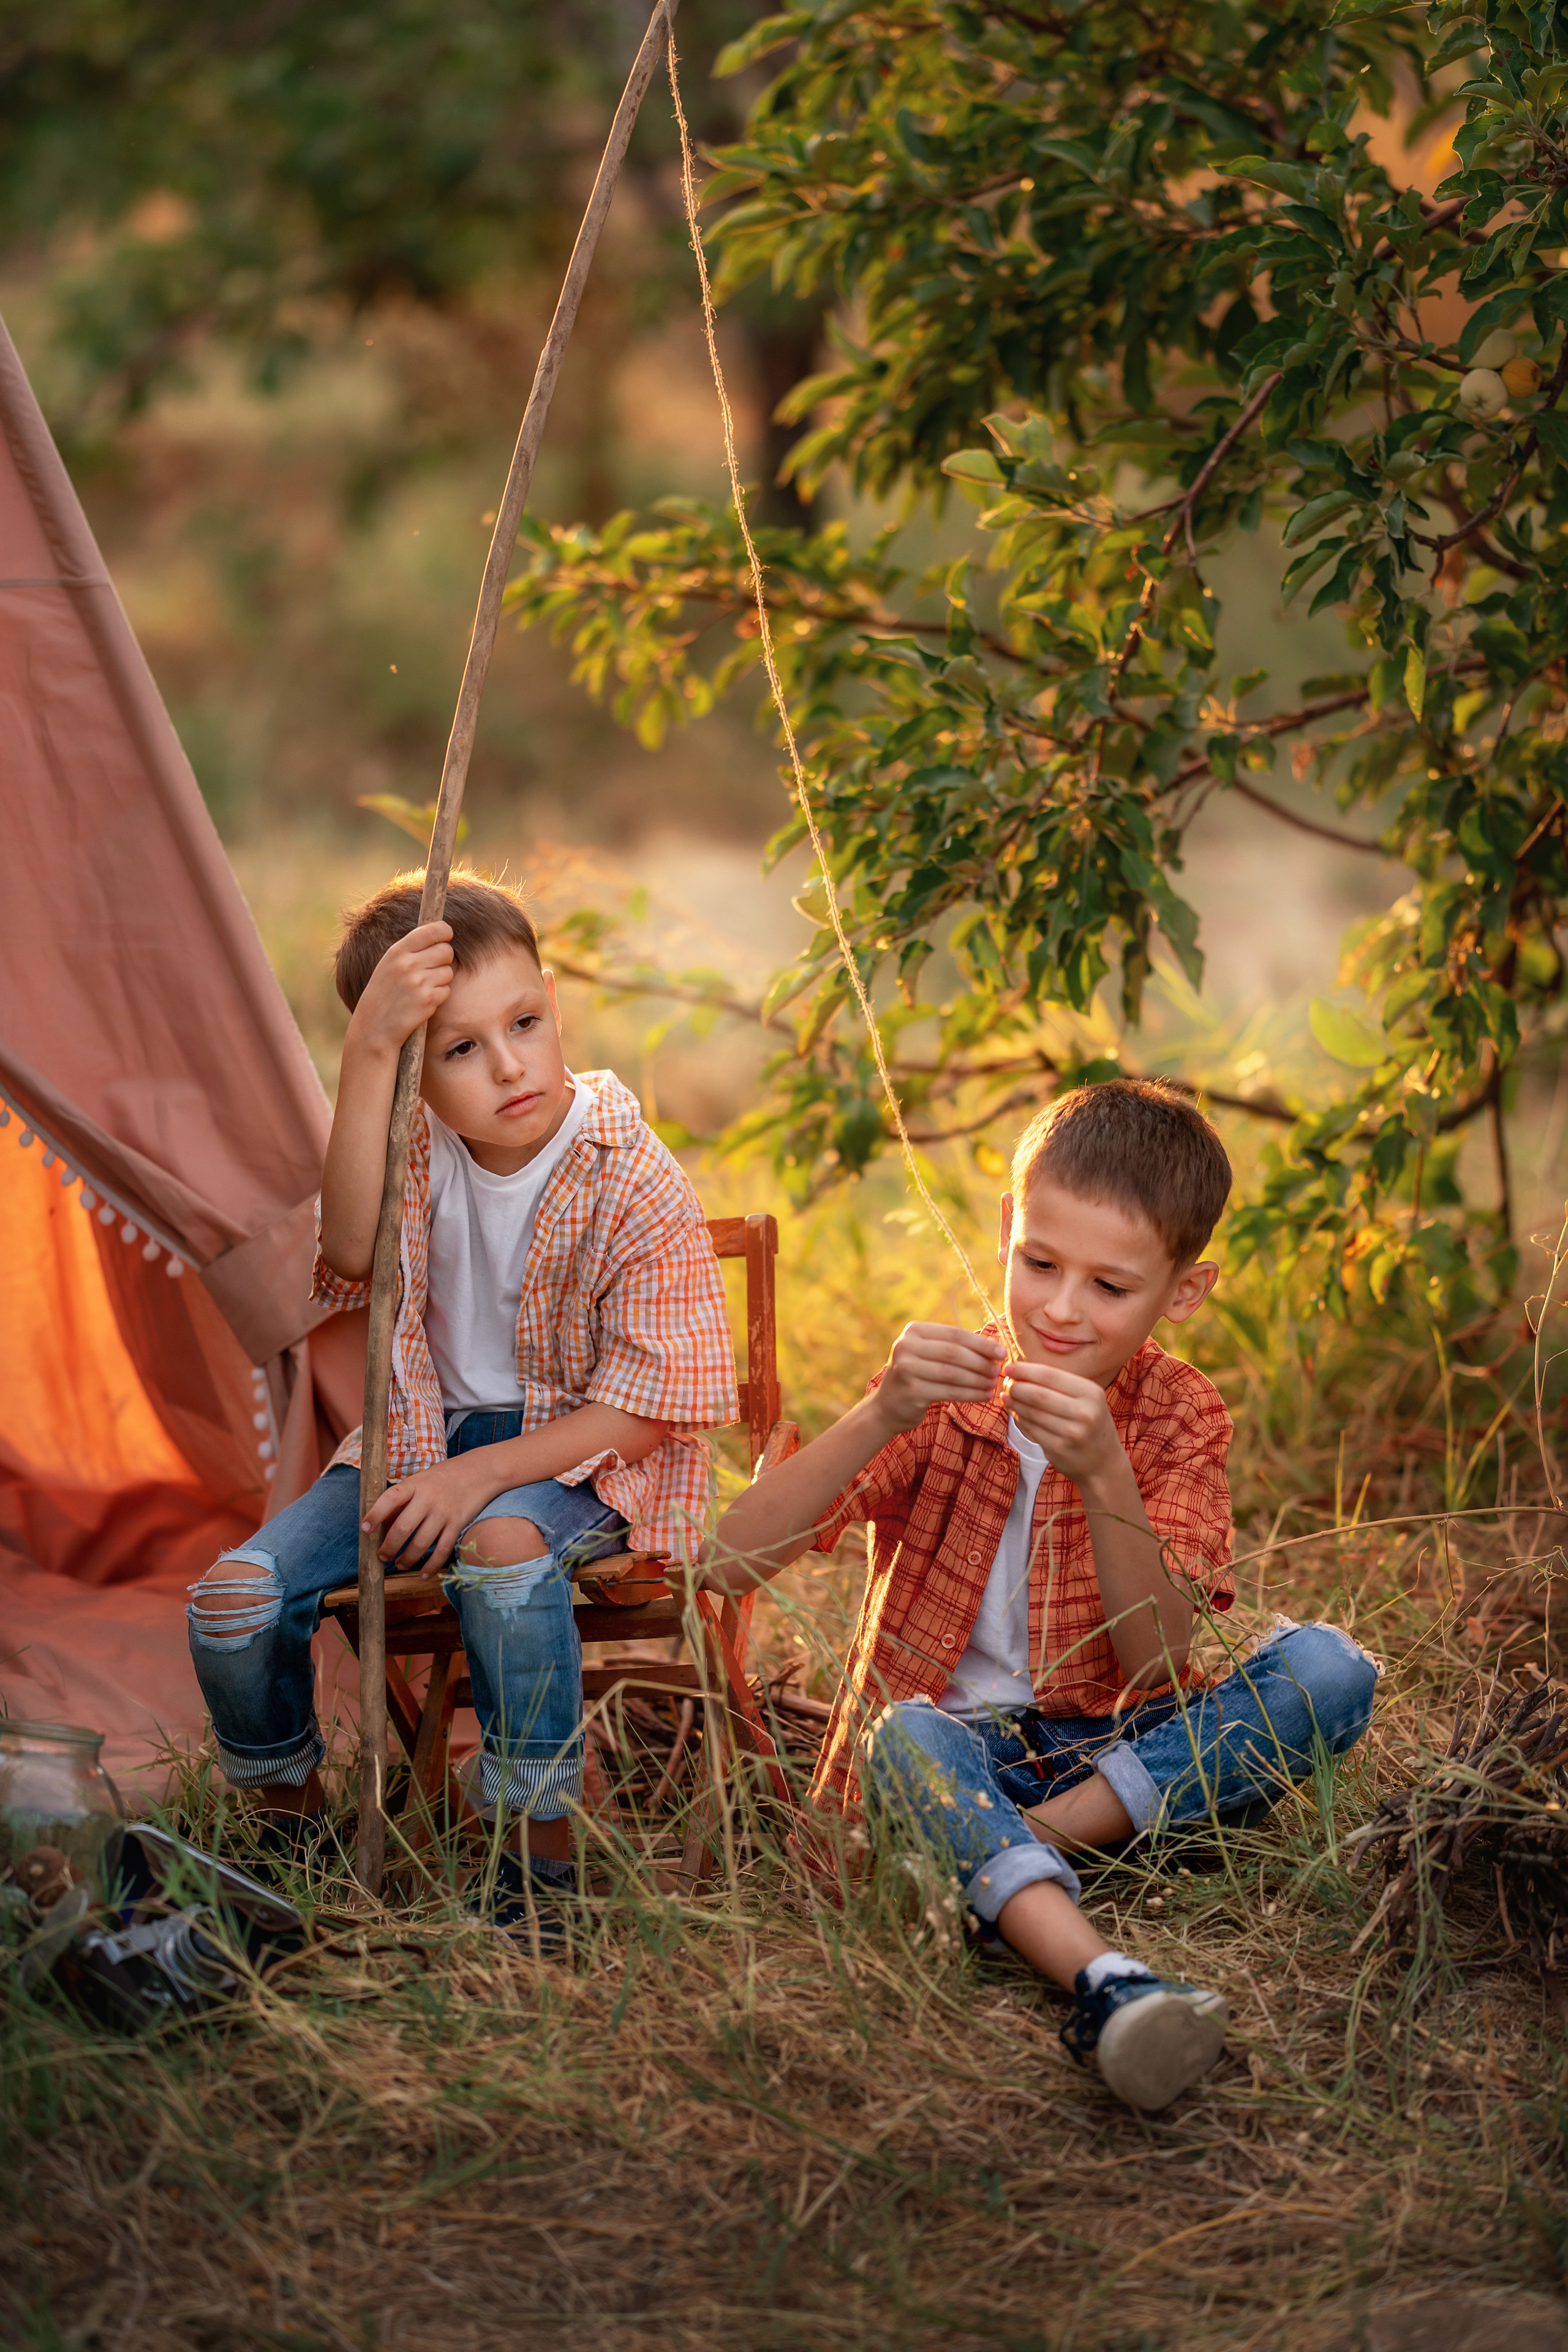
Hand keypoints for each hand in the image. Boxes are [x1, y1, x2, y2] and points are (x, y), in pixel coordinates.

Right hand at [345, 920, 453, 1060]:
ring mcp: (419, 982)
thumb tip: (442, 934)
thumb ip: (411, 950)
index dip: (444, 932)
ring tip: (421, 988)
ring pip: (448, 972)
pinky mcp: (428, 1000)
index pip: (432, 930)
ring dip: (440, 980)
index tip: (445, 937)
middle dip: (444, 959)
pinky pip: (446, 990)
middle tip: (431, 969)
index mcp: (397, 952)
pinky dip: (438, 996)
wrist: (374, 1026)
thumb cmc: (384, 993)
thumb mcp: (389, 965)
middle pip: (446, 951)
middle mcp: (409, 964)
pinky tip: (422, 1001)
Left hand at [361, 1454, 499, 1573]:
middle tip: (382, 1556)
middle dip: (389, 1547)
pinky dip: (432, 1565)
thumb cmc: (444, 1476)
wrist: (481, 1471)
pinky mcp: (458, 1524)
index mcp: (415, 1484)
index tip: (364, 1529)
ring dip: (407, 1559)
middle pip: (404, 1528)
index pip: (390, 1498)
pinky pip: (443, 1550)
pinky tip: (424, 1574)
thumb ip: (403, 1500)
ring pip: (421, 1543)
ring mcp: (444, 1512)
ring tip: (400, 1565)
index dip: (375, 1514)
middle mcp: (429, 1498)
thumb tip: (384, 1525)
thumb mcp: (420, 1480)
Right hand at [873, 1323, 1005, 1435]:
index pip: (955, 1334)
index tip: (1002, 1352)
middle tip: (999, 1370)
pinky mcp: (911, 1391)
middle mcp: (906, 1346)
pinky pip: (949, 1392)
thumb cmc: (917, 1376)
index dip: (981, 1343)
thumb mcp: (928, 1354)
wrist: (887, 1406)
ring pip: (954, 1373)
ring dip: (979, 1380)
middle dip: (982, 1362)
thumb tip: (995, 1349)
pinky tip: (985, 1396)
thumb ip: (953, 1347)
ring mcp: (906, 1369)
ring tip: (994, 1384)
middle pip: (955, 1353)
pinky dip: (971, 1394)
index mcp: (914, 1331)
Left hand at [1003, 1359, 1123, 1488]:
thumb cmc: (1090, 1422)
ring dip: (1014, 1403)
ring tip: (1007, 1397)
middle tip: (1005, 1384)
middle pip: (1038, 1394)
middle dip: (1016, 1387)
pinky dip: (1020, 1419)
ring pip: (1031, 1413)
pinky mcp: (1058, 1449)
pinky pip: (1031, 1429)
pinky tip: (1016, 1412)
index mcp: (1091, 1393)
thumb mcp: (1086, 1398)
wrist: (1104, 1462)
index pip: (1050, 1375)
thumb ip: (1058, 1385)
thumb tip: (1019, 1372)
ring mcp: (1071, 1433)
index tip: (1009, 1367)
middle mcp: (1084, 1412)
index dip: (1025, 1370)